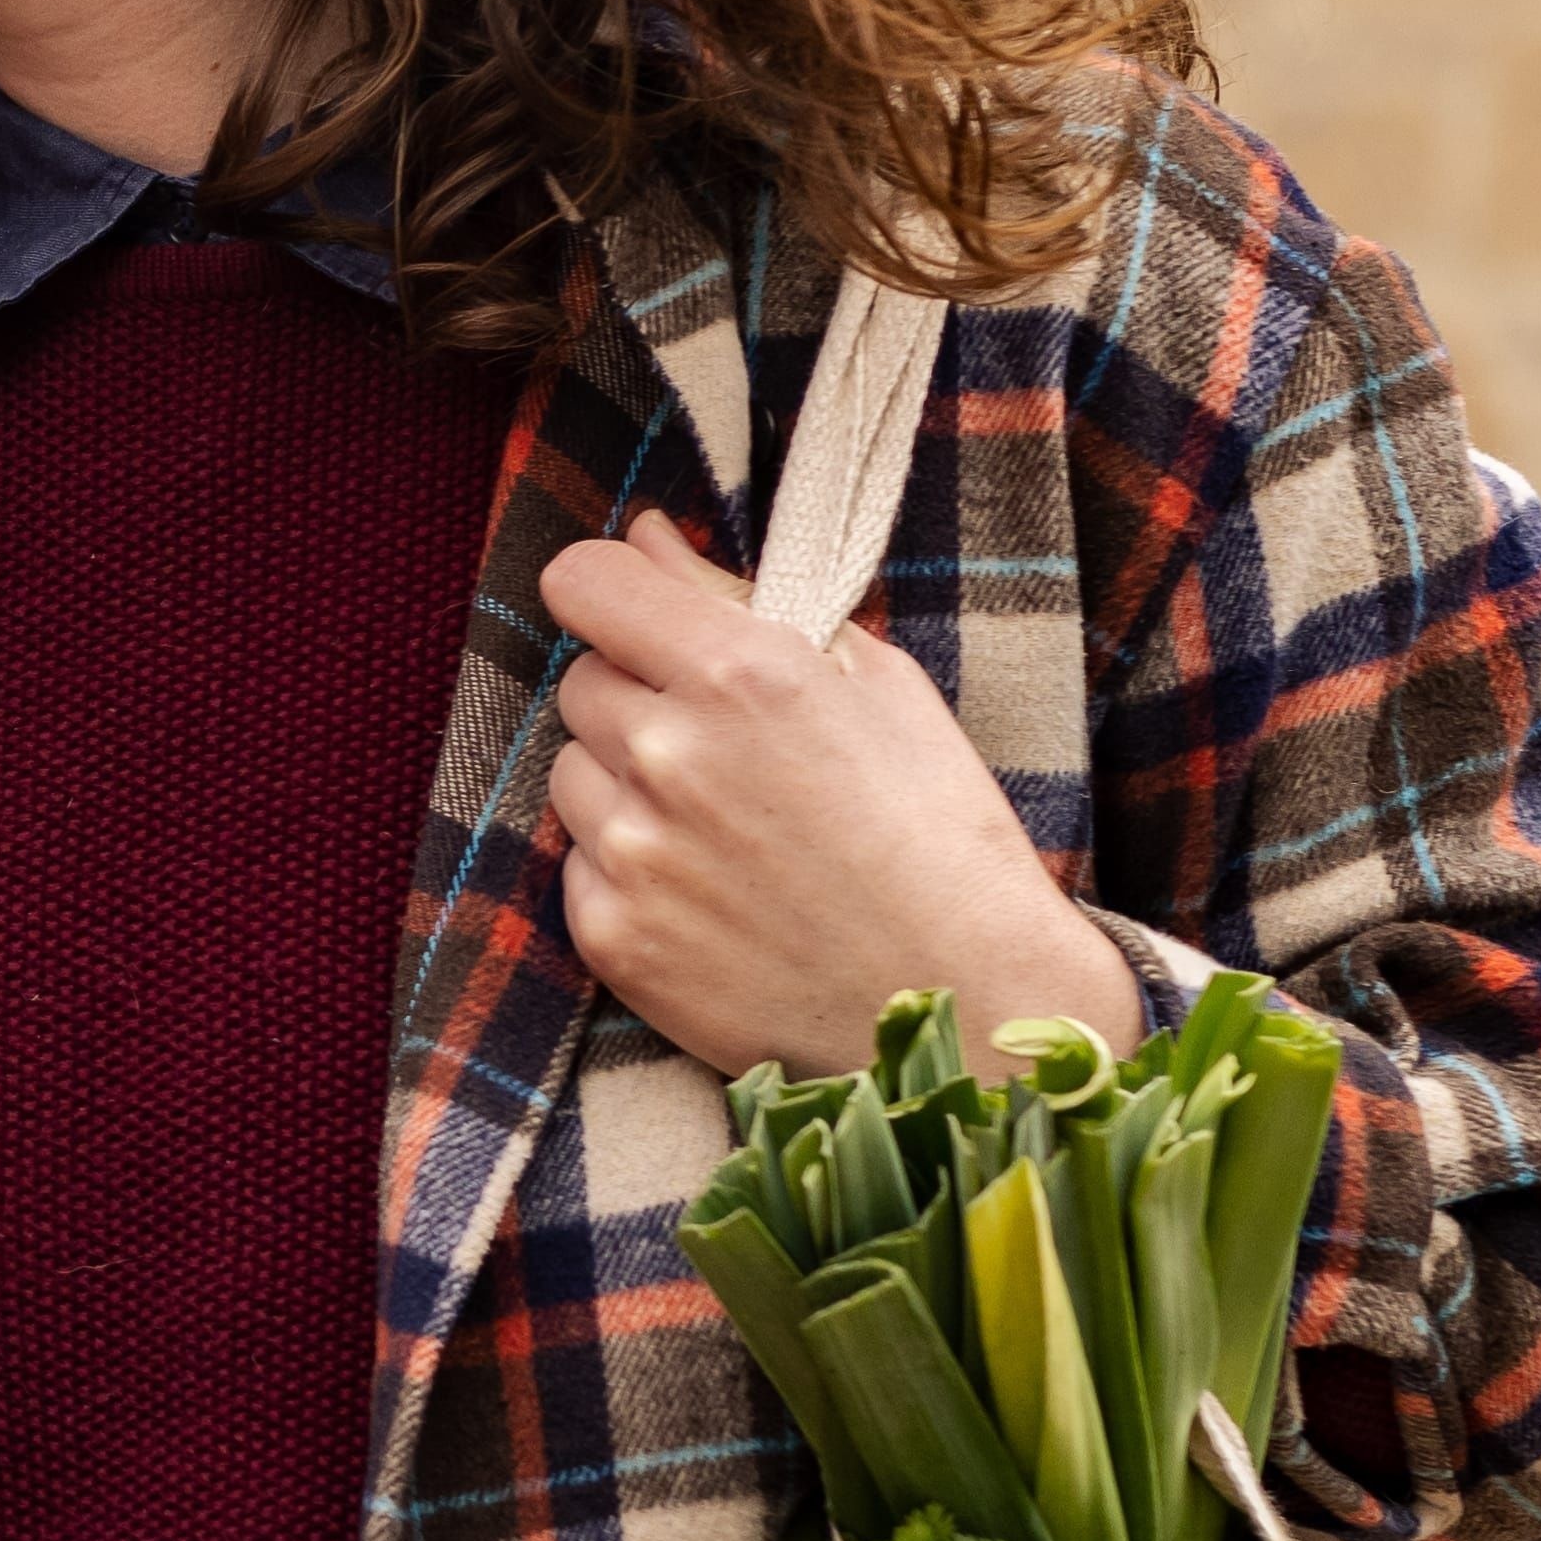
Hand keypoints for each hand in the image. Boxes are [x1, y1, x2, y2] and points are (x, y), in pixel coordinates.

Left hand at [530, 509, 1138, 1081]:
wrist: (968, 1000)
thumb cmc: (939, 832)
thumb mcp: (876, 685)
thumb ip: (740, 602)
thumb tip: (645, 541)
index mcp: (741, 672)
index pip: (582, 582)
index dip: (606, 591)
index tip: (633, 611)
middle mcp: (669, 755)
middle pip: (581, 681)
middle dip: (637, 695)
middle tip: (722, 745)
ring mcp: (633, 852)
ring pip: (572, 773)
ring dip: (625, 783)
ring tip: (725, 826)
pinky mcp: (614, 937)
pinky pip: (580, 866)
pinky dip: (627, 870)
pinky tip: (713, 892)